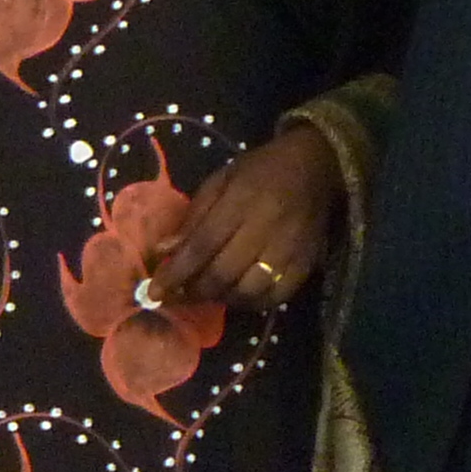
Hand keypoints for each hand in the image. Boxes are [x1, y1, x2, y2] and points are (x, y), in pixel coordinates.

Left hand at [154, 122, 342, 310]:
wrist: (315, 167)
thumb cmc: (260, 171)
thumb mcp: (220, 180)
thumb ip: (193, 216)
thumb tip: (164, 250)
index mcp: (241, 200)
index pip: (202, 245)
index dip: (176, 272)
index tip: (154, 291)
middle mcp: (266, 227)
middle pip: (223, 273)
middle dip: (194, 291)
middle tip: (176, 297)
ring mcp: (289, 249)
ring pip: (248, 290)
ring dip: (221, 299)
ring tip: (206, 294)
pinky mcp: (306, 263)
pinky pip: (275, 296)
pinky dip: (251, 303)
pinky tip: (237, 296)